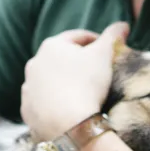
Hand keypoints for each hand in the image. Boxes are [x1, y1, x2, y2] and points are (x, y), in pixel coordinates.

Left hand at [21, 23, 128, 141]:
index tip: (109, 49)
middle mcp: (34, 63)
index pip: (77, 37)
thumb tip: (123, 25)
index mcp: (51, 45)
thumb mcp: (104, 55)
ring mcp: (28, 87)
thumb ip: (113, 36)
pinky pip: (42, 102)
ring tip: (81, 92)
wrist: (68, 124)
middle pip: (60, 58)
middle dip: (77, 62)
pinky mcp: (26, 109)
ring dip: (62, 82)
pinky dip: (54, 103)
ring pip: (49, 80)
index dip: (96, 40)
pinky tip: (67, 110)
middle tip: (95, 72)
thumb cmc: (86, 84)